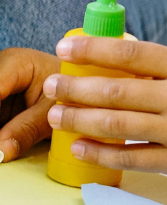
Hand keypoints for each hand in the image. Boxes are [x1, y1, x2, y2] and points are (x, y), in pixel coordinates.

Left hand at [44, 36, 166, 170]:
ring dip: (81, 121)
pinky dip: (101, 153)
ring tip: (54, 116)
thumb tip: (106, 45)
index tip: (63, 48)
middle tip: (50, 86)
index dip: (95, 50)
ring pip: (120, 125)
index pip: (134, 55)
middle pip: (119, 93)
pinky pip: (133, 158)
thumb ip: (154, 64)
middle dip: (77, 90)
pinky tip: (77, 147)